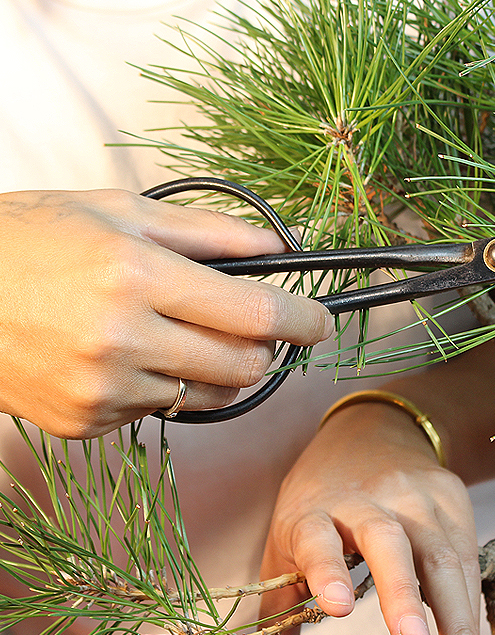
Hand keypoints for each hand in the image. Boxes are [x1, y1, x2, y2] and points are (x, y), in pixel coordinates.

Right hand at [0, 188, 332, 437]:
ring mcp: (102, 389)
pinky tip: (136, 353)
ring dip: (222, 369)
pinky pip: (162, 411)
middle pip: (245, 364)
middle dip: (267, 346)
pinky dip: (169, 385)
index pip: (256, 311)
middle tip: (255, 323)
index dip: (304, 319)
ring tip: (189, 333)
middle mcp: (122, 339)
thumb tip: (277, 244)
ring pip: (212, 396)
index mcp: (136, 276)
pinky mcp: (85, 422)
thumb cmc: (32, 238)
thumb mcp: (122, 213)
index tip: (322, 321)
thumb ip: (211, 231)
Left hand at [258, 400, 483, 634]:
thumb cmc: (321, 499)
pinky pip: (466, 554)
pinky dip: (470, 601)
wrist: (371, 431)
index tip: (337, 606)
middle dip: (401, 595)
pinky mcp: (450, 494)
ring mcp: (415, 493)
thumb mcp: (286, 543)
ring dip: (457, 613)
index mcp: (315, 511)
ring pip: (440, 552)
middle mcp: (367, 498)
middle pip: (387, 542)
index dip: (327, 570)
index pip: (318, 538)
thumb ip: (279, 610)